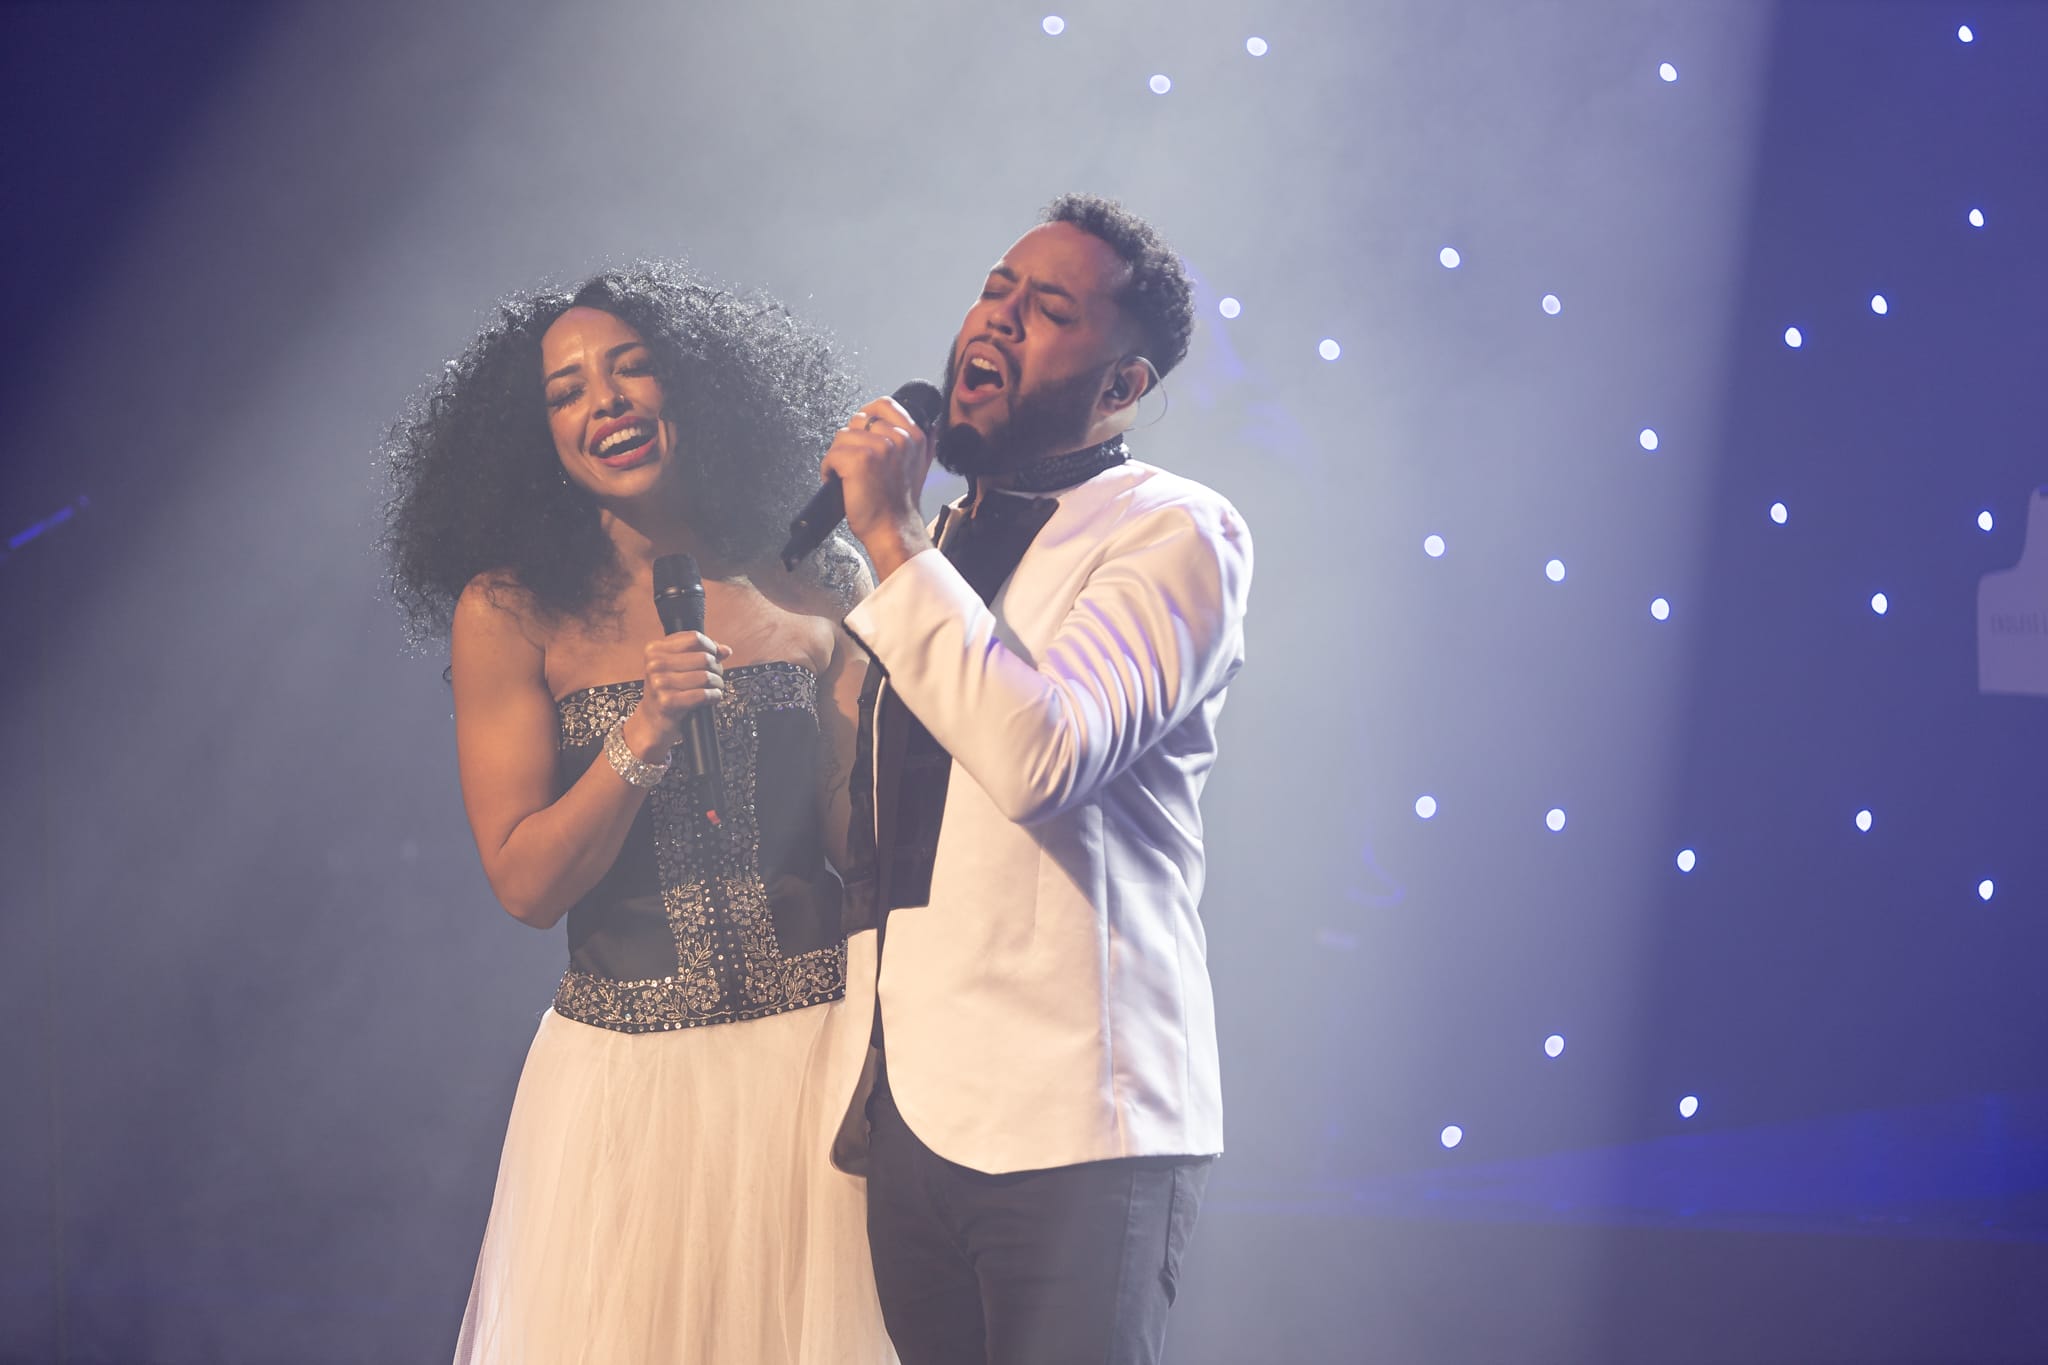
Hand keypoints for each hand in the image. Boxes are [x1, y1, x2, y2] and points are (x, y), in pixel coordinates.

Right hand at [621, 631, 731, 757]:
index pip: (694, 638)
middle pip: (704, 657)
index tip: (715, 655)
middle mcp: (655, 664)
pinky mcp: (668, 702)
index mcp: (655, 650)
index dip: (711, 646)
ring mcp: (660, 683)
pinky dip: (714, 696)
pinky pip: (703, 694)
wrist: (652, 719)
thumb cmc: (666, 691)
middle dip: (717, 667)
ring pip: (706, 676)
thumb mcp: (677, 666)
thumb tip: (725, 650)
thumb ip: (701, 653)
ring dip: (717, 683)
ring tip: (714, 688)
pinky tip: (712, 697)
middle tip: (716, 676)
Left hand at [818, 396, 934, 579]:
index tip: (861, 434)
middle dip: (851, 441)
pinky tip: (839, 483)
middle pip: (858, 420)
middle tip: (854, 464)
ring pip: (842, 436)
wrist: (894, 531)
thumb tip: (927, 424)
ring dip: (838, 457)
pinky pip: (831, 454)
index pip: (884, 404)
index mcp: (914, 437)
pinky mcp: (859, 460)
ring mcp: (879, 447)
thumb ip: (923, 442)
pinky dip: (828, 470)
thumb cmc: (901, 506)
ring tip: (847, 476)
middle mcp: (898, 439)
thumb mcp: (922, 467)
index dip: (867, 416)